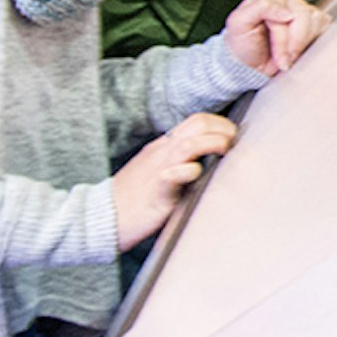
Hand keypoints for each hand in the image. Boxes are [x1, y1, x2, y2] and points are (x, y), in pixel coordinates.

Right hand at [109, 111, 236, 248]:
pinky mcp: (158, 191)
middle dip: (223, 128)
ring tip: (224, 151)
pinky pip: (174, 174)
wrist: (102, 215)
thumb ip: (178, 161)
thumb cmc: (131, 197)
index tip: (232, 136)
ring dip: (214, 143)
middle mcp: (162, 152)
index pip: (195, 121)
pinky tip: (197, 174)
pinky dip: (190, 172)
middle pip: (197, 123)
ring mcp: (159, 169)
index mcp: (163, 146)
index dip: (219, 124)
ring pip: (190, 143)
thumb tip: (206, 161)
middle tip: (233, 142)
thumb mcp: (156, 170)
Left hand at [221, 0, 329, 77]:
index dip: (281, 32)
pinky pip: (323, 25)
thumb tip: (287, 11)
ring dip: (301, 43)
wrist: (252, 69)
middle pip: (300, 13)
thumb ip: (261, 7)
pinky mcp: (314, 22)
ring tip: (289, 55)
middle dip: (291, 42)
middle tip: (282, 57)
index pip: (282, 6)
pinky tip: (300, 50)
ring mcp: (301, 10)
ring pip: (313, 19)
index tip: (275, 52)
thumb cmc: (244, 46)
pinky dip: (312, 41)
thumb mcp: (239, 23)